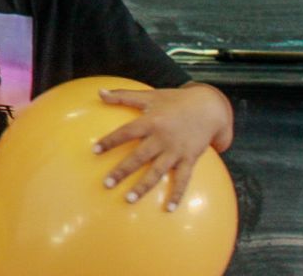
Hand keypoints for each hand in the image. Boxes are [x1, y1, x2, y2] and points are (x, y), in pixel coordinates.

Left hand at [92, 84, 232, 210]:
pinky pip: (183, 179)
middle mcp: (162, 138)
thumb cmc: (174, 101)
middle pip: (138, 157)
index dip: (110, 141)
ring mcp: (176, 150)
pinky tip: (169, 209)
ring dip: (143, 187)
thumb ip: (123, 96)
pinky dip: (177, 194)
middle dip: (122, 171)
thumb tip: (99, 92)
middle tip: (106, 184)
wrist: (208, 108)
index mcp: (151, 121)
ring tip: (128, 199)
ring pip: (157, 172)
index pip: (126, 132)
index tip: (94, 151)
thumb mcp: (149, 95)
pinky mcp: (190, 159)